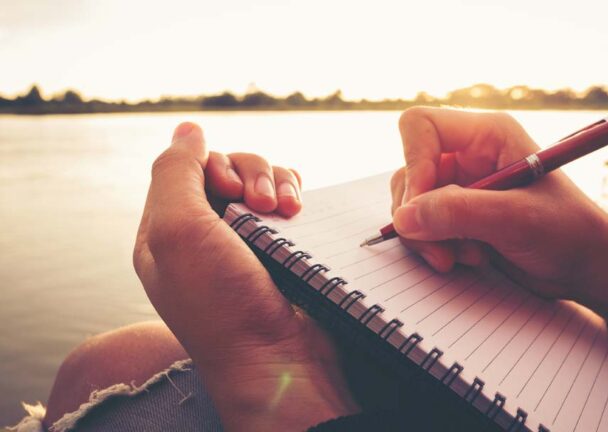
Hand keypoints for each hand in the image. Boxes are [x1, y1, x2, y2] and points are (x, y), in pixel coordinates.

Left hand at [133, 123, 357, 430]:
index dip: (213, 165)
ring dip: (278, 182)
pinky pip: (290, 201)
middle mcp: (207, 233)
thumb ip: (175, 172)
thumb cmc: (223, 305)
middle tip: (265, 206)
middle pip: (229, 168)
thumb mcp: (177, 232)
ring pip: (264, 180)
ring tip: (288, 212)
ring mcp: (249, 241)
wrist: (281, 360)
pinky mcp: (285, 248)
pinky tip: (300, 213)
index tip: (230, 191)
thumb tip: (188, 128)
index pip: (188, 167)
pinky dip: (296, 196)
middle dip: (252, 174)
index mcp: (169, 231)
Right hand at [390, 107, 607, 327]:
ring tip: (466, 256)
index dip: (413, 164)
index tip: (421, 208)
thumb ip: (458, 213)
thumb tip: (403, 217)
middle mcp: (468, 154)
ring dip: (428, 235)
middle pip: (409, 170)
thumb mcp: (515, 220)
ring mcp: (462, 185)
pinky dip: (435, 246)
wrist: (588, 268)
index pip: (420, 127)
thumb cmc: (568, 233)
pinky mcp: (458, 214)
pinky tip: (469, 258)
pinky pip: (422, 224)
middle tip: (443, 248)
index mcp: (487, 134)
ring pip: (411, 202)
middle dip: (420, 213)